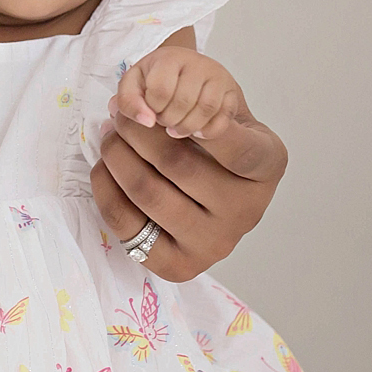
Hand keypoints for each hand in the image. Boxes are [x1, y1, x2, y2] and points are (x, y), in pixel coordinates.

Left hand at [90, 96, 287, 282]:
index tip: (160, 109)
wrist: (214, 197)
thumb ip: (194, 105)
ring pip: (147, 192)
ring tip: (108, 137)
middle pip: (177, 164)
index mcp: (267, 166)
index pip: (237, 148)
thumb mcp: (223, 114)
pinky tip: (105, 167)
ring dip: (116, 156)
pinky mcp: (179, 266)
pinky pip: (127, 222)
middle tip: (118, 115)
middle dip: (134, 131)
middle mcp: (247, 210)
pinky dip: (105, 187)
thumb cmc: (213, 144)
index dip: (194, 123)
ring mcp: (215, 243)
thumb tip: (132, 104)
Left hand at [112, 46, 242, 139]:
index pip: (160, 90)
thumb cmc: (155, 79)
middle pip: (183, 102)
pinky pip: (225, 118)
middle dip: (169, 120)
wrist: (183, 71)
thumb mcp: (133, 85)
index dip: (153, 108)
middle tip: (164, 122)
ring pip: (206, 109)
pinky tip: (197, 132)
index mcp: (169, 57)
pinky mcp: (232, 91)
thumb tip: (147, 122)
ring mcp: (218, 76)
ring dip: (188, 127)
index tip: (151, 111)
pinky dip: (209, 131)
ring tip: (177, 129)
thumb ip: (128, 102)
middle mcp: (198, 62)